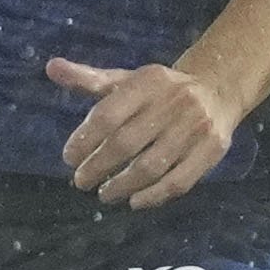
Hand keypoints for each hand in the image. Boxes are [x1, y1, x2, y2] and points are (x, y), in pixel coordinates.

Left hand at [48, 56, 238, 206]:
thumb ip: (88, 79)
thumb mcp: (125, 78)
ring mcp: (195, 127)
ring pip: (151, 166)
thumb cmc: (159, 90)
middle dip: (98, 167)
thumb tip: (52, 68)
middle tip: (81, 181)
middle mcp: (173, 103)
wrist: (217, 89)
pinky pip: (180, 180)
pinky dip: (154, 196)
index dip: (84, 140)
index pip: (108, 115)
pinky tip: (135, 202)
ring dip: (122, 186)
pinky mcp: (212, 150)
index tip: (69, 158)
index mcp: (147, 83)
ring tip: (104, 194)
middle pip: (126, 143)